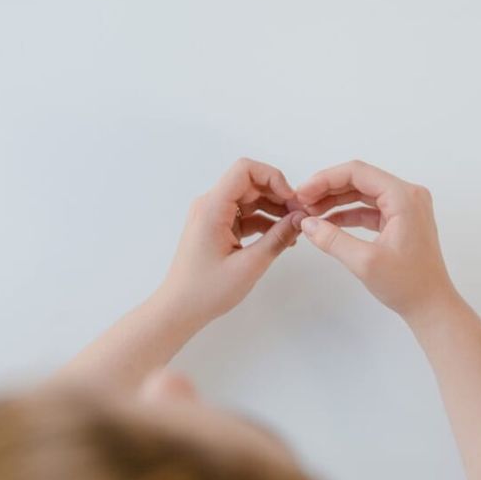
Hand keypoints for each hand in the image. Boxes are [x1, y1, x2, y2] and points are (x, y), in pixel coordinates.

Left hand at [157, 158, 306, 323]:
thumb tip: (301, 219)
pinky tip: (282, 237)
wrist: (179, 309)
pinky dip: (265, 221)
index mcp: (212, 207)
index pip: (245, 170)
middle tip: (300, 216)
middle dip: (278, 194)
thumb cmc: (206, 290)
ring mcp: (213, 216)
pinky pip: (245, 215)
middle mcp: (210, 205)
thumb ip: (278, 238)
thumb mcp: (249, 265)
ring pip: (250, 199)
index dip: (273, 177)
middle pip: (250, 183)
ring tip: (295, 228)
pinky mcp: (217, 227)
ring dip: (274, 209)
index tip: (292, 200)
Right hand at [296, 160, 457, 320]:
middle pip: (359, 179)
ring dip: (336, 201)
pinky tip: (327, 223)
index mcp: (404, 197)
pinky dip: (348, 214)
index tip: (302, 193)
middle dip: (328, 189)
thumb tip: (307, 223)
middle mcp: (408, 195)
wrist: (432, 306)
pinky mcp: (401, 221)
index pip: (357, 172)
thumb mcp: (365, 262)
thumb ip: (333, 239)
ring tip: (310, 213)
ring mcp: (406, 207)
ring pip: (363, 193)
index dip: (325, 179)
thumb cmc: (408, 285)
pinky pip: (369, 208)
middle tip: (302, 203)